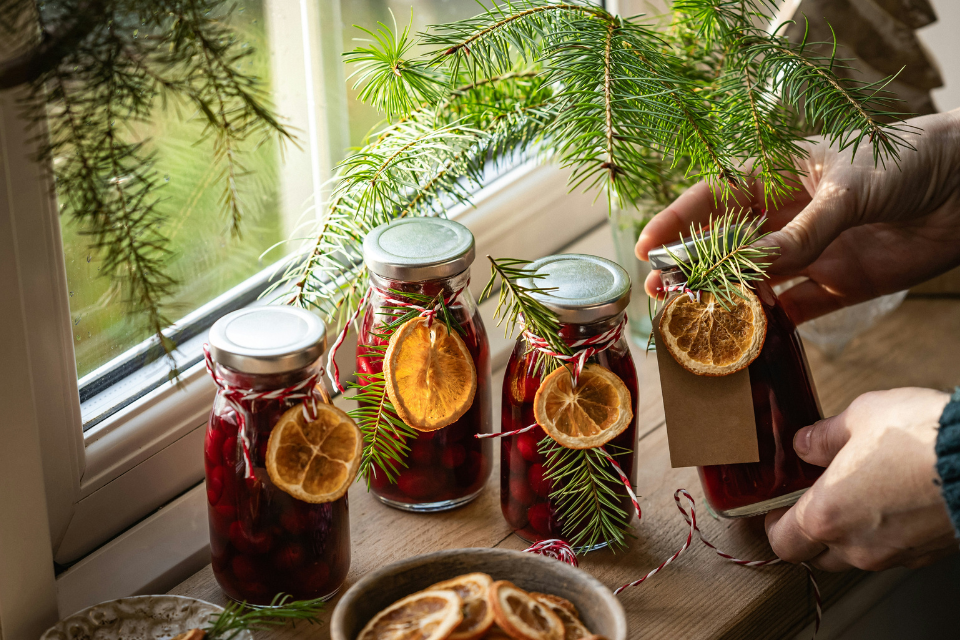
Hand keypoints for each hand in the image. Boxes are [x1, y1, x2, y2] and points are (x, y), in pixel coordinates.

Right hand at [635, 110, 959, 323]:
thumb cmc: (908, 159)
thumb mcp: (849, 189)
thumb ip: (802, 231)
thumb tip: (753, 266)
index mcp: (779, 174)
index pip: (713, 198)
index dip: (676, 222)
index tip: (647, 248)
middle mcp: (787, 216)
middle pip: (725, 245)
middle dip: (690, 267)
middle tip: (660, 292)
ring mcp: (811, 252)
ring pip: (753, 281)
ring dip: (723, 299)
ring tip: (692, 318)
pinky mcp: (838, 283)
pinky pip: (794, 308)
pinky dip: (770, 324)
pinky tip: (747, 338)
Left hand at [764, 388, 954, 570]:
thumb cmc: (920, 436)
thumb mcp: (860, 418)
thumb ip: (824, 437)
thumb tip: (805, 444)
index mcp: (826, 516)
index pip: (783, 543)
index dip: (774, 527)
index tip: (776, 509)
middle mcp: (856, 546)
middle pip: (817, 556)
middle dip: (810, 533)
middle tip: (814, 500)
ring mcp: (893, 555)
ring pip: (855, 557)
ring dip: (848, 535)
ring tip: (856, 497)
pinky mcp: (926, 554)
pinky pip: (892, 552)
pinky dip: (883, 534)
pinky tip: (892, 503)